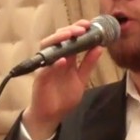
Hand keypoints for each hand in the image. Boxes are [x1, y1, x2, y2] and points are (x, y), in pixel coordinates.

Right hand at [23, 20, 103, 139]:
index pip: (71, 38)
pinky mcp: (40, 78)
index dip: (79, 29)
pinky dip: (54, 63)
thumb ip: (89, 64)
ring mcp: (47, 67)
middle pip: (59, 37)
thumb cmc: (64, 97)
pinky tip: (63, 60)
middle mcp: (55, 59)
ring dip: (59, 39)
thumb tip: (99, 48)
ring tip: (71, 35)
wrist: (51, 115)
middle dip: (70, 30)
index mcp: (67, 58)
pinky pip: (45, 68)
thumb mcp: (81, 79)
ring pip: (48, 46)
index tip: (90, 24)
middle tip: (82, 27)